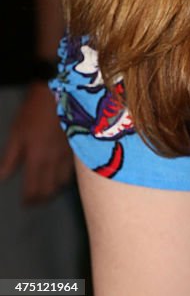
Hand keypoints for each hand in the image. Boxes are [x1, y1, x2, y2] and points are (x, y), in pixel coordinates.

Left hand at [0, 82, 73, 202]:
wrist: (59, 93)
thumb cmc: (34, 112)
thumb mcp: (16, 134)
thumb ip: (10, 159)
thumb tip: (1, 178)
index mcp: (37, 159)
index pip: (34, 190)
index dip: (29, 200)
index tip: (25, 203)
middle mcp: (54, 161)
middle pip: (50, 190)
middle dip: (42, 198)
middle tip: (36, 199)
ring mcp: (68, 155)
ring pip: (63, 182)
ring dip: (55, 189)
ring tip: (49, 189)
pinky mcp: (77, 147)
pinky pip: (72, 170)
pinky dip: (65, 177)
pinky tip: (61, 174)